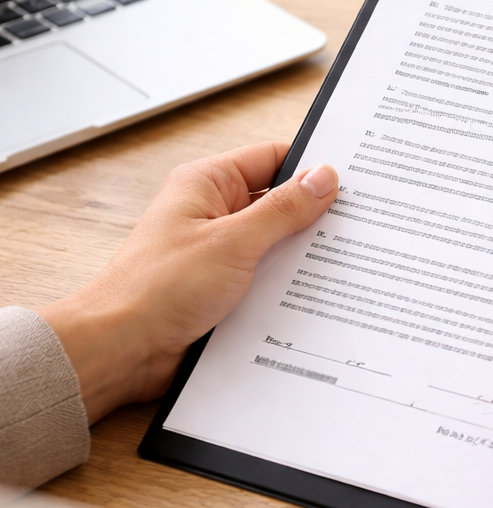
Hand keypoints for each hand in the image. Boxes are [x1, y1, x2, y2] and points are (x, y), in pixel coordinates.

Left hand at [38, 142, 338, 423]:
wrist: (121, 350)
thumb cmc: (157, 289)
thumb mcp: (232, 242)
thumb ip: (282, 209)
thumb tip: (323, 178)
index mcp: (208, 185)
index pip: (272, 158)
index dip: (311, 168)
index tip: (352, 182)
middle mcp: (213, 213)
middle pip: (279, 202)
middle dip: (313, 217)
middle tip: (356, 227)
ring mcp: (218, 251)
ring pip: (276, 244)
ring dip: (301, 256)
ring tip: (341, 264)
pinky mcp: (223, 288)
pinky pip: (267, 277)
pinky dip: (288, 285)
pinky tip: (314, 296)